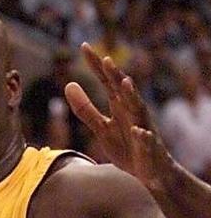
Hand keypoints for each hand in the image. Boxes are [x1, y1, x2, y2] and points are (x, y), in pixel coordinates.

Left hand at [65, 44, 172, 192]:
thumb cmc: (126, 147)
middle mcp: (132, 111)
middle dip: (115, 75)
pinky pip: (146, 140)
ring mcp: (142, 127)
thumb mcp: (101, 128)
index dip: (96, 65)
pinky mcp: (149, 147)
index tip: (84, 46)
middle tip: (105, 59)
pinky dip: (142, 135)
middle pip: (123, 90)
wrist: (150, 171)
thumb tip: (68, 85)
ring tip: (125, 83)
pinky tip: (137, 131)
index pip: (107, 81)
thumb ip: (86, 109)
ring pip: (138, 109)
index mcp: (119, 105)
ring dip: (132, 96)